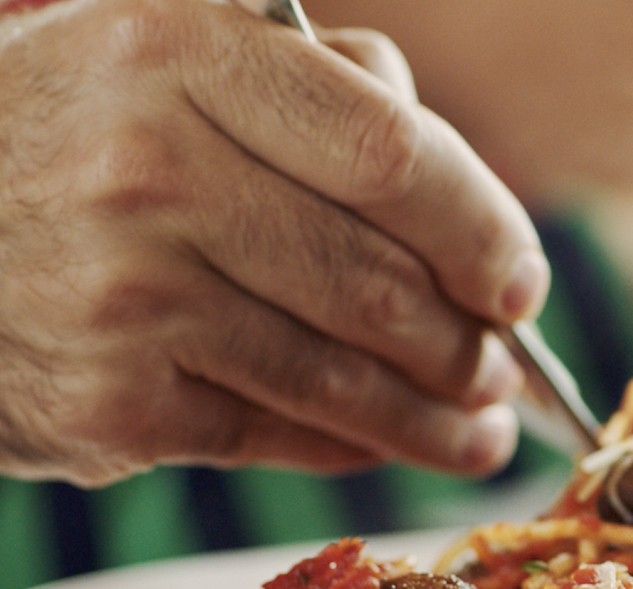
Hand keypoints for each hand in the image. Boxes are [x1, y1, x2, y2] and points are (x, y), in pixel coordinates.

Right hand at [0, 0, 547, 485]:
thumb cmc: (68, 133)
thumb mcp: (170, 52)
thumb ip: (323, 87)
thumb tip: (467, 194)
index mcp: (183, 57)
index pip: (393, 156)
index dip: (483, 231)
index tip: (519, 280)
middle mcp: (149, 171)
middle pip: (378, 281)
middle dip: (471, 345)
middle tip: (507, 371)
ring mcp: (124, 295)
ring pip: (340, 376)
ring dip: (435, 418)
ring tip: (482, 432)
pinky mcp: (108, 402)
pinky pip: (277, 434)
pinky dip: (352, 447)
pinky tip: (386, 444)